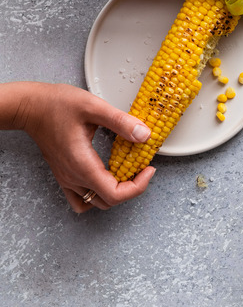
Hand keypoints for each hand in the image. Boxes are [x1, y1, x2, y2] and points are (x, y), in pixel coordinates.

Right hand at [15, 83, 155, 211]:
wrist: (30, 106)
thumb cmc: (56, 104)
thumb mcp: (93, 106)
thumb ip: (120, 121)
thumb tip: (144, 135)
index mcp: (82, 164)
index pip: (114, 195)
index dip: (138, 187)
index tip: (149, 169)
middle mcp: (73, 177)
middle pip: (108, 201)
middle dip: (131, 188)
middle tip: (142, 168)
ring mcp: (66, 178)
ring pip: (95, 202)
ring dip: (115, 192)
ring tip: (127, 173)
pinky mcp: (64, 174)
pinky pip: (81, 198)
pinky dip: (97, 194)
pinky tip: (107, 176)